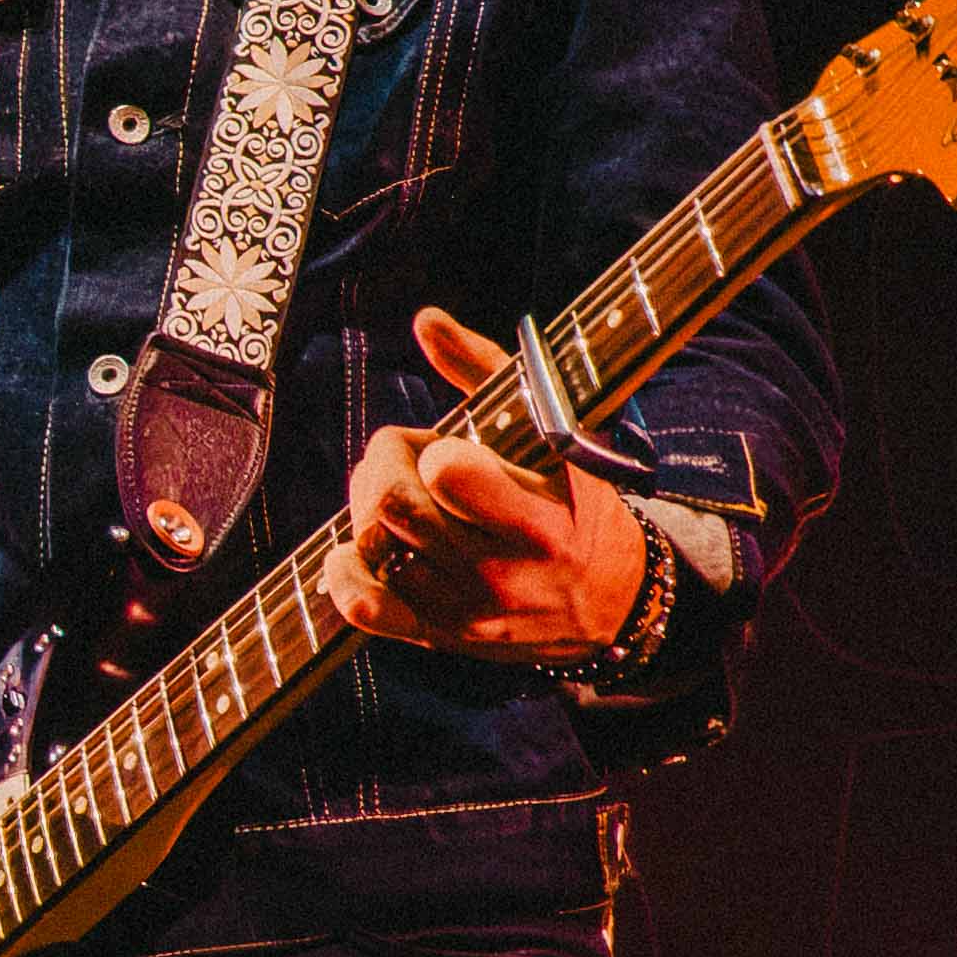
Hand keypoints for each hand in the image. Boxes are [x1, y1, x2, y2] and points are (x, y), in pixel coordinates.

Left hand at [335, 306, 643, 661]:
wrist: (612, 603)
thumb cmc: (579, 504)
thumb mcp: (559, 435)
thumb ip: (488, 371)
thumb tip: (425, 320)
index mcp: (537, 517)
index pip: (445, 472)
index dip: (428, 448)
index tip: (443, 447)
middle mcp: (500, 570)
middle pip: (393, 504)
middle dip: (384, 465)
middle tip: (404, 461)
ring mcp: (466, 609)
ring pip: (373, 544)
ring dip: (369, 509)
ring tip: (398, 498)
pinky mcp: (440, 636)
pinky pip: (363, 609)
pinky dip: (344, 572)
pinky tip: (360, 549)